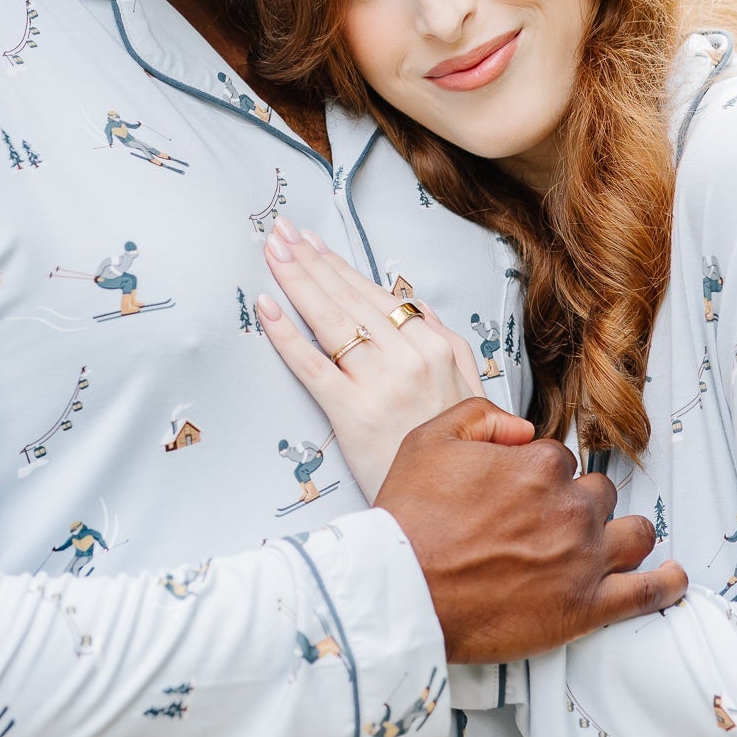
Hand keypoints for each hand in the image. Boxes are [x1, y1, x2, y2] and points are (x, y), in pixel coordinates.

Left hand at [258, 220, 482, 500]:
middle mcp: (406, 357)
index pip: (374, 294)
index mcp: (433, 346)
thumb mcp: (469, 385)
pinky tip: (267, 307)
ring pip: (329, 319)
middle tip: (279, 232)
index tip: (311, 242)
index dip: (337, 265)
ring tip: (272, 252)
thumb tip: (415, 306)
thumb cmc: (461, 447)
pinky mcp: (352, 413)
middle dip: (309, 259)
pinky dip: (286, 333)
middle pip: (346, 297)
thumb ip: (444, 340)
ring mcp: (378, 383)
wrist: (461, 504)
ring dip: (296, 279)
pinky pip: (312, 365)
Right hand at [377, 400, 688, 662]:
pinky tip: (672, 577)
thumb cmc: (410, 521)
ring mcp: (584, 558)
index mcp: (539, 465)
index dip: (539, 478)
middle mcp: (570, 508)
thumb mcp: (429, 439)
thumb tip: (522, 427)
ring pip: (634, 534)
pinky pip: (649, 592)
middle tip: (543, 526)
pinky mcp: (587, 607)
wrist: (401, 590)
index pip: (561, 461)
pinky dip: (667, 583)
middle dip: (577, 505)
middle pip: (598, 495)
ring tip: (603, 545)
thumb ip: (481, 416)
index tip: (520, 496)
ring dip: (620, 535)